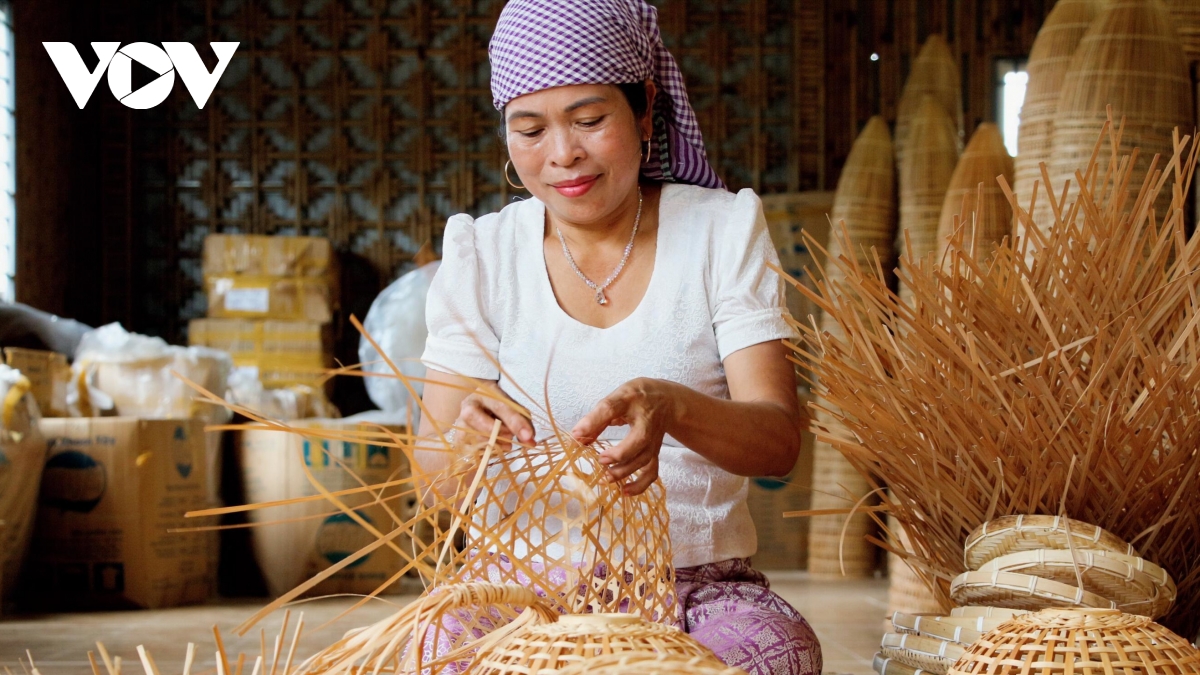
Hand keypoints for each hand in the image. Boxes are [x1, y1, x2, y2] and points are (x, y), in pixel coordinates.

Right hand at [452, 383, 535, 453]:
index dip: (515, 422)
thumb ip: (524, 423)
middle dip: (497, 432)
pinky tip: (494, 447)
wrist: (482, 409)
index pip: (500, 405)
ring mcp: (460, 422)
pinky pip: (470, 448)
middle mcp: (468, 405)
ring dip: (494, 443)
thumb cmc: (501, 409)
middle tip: (511, 437)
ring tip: (506, 443)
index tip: (528, 436)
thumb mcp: (515, 410)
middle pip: (476, 418)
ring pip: (473, 435)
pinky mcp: (458, 438)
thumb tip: (530, 442)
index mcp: (486, 393)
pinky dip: (485, 451)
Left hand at [570, 378, 677, 495]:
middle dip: (620, 454)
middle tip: (601, 460)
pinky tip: (625, 491)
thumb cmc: (636, 398)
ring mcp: (653, 438)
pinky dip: (640, 484)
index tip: (577, 435)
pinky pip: (652, 471)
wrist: (668, 400)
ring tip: (606, 478)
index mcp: (631, 400)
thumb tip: (577, 437)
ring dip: (626, 471)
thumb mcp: (616, 398)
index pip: (612, 407)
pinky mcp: (655, 451)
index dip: (594, 421)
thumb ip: (597, 417)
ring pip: (645, 458)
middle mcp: (646, 421)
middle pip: (639, 440)